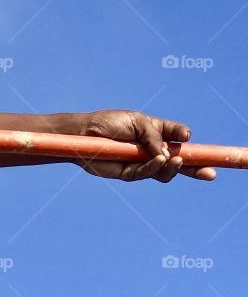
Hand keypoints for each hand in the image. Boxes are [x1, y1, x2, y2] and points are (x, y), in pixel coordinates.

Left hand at [80, 110, 215, 181]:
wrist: (85, 134)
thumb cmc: (109, 123)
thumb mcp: (137, 122)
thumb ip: (154, 136)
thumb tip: (168, 154)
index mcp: (155, 133)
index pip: (177, 138)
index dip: (187, 141)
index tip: (194, 141)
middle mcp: (151, 149)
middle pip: (177, 161)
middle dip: (195, 167)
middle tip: (210, 172)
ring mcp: (141, 163)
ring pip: (164, 171)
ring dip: (173, 167)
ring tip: (175, 160)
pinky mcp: (129, 174)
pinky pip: (147, 173)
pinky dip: (155, 167)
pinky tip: (160, 161)